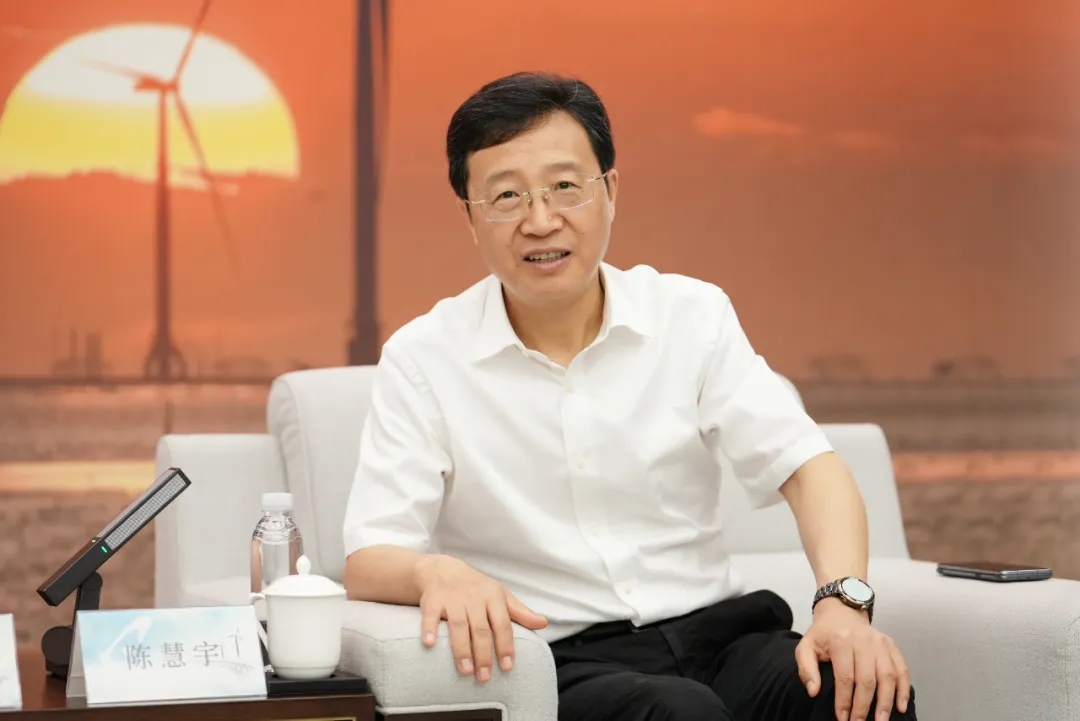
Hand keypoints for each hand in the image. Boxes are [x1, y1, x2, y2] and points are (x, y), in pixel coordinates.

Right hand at [416, 554, 547, 682]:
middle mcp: (473, 597)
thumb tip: (543, 624)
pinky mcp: (432, 600)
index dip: (506, 645)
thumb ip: (520, 612)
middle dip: (483, 654)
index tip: (507, 667)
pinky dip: (429, 629)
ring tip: (465, 671)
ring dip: (461, 648)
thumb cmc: (476, 588)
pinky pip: (430, 615)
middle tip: (484, 677)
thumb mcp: (500, 596)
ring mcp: (452, 599)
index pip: (503, 624)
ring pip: (458, 625)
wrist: (443, 569)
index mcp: (493, 597)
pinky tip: (429, 644)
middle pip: (480, 629)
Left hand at [795, 598, 910, 720]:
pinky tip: (900, 706)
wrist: (841, 612)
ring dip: (886, 702)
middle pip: (867, 679)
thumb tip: (813, 691)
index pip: (845, 677)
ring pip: (888, 676)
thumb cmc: (823, 634)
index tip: (842, 719)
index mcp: (840, 641)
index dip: (844, 701)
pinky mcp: (891, 645)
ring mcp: (880, 642)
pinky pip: (902, 669)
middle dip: (864, 706)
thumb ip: (806, 668)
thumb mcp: (806, 646)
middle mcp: (863, 641)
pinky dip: (903, 689)